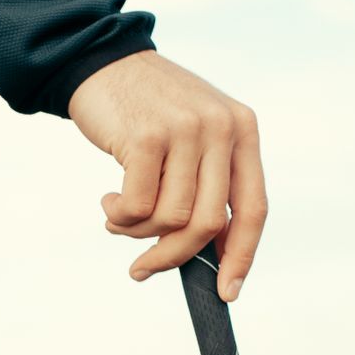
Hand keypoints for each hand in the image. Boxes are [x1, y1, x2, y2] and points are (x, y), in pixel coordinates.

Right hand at [67, 50, 266, 299]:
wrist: (101, 63)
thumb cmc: (146, 111)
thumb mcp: (195, 137)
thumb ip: (209, 183)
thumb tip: (210, 254)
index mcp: (242, 130)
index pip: (254, 209)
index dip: (242, 257)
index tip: (227, 292)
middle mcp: (221, 128)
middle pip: (207, 223)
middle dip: (173, 256)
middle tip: (143, 268)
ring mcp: (185, 130)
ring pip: (170, 219)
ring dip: (137, 233)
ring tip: (118, 218)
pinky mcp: (146, 137)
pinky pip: (137, 206)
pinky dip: (119, 217)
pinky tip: (108, 200)